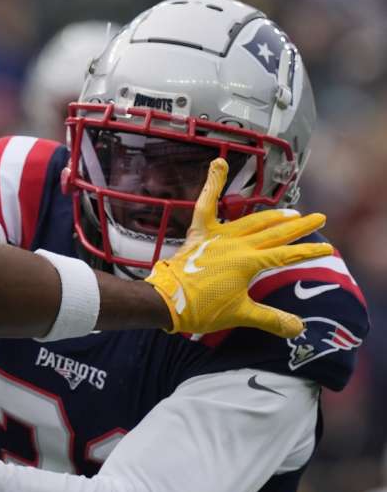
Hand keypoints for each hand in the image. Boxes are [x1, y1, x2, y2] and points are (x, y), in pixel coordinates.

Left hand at [145, 159, 332, 337]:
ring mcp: (218, 236)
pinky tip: (218, 163)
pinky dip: (212, 184)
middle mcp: (237, 244)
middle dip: (298, 226)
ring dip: (272, 215)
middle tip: (317, 217)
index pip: (287, 254)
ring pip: (251, 220)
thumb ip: (271, 318)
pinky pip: (206, 205)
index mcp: (250, 262)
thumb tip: (298, 328)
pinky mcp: (199, 234)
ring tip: (290, 211)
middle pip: (274, 232)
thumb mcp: (240, 315)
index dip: (308, 251)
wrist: (166, 301)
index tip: (326, 247)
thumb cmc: (202, 309)